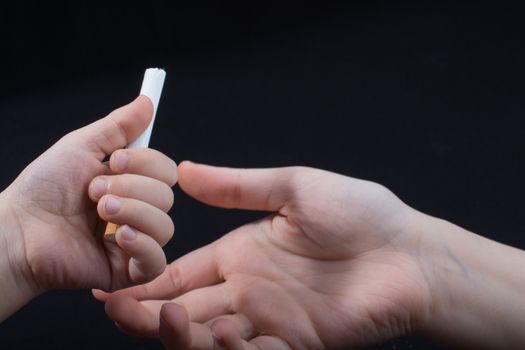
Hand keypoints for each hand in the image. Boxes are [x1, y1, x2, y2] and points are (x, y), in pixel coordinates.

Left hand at [0, 96, 176, 317]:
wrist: (18, 230)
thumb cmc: (42, 188)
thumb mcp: (81, 147)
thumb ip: (119, 126)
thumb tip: (146, 101)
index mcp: (131, 185)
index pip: (165, 171)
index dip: (146, 163)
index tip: (113, 161)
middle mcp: (137, 212)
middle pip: (166, 196)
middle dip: (132, 188)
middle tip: (95, 191)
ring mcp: (134, 243)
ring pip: (165, 225)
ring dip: (133, 212)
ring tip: (99, 212)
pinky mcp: (127, 271)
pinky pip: (157, 260)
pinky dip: (142, 244)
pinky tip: (117, 236)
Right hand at [101, 162, 433, 348]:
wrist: (408, 253)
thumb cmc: (358, 212)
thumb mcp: (291, 188)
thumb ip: (236, 186)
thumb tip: (186, 169)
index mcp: (241, 254)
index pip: (181, 274)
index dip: (147, 283)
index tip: (111, 290)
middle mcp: (249, 290)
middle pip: (186, 312)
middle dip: (150, 317)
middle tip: (123, 313)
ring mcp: (271, 321)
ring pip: (210, 340)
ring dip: (185, 337)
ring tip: (172, 321)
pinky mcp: (297, 345)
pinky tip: (227, 333)